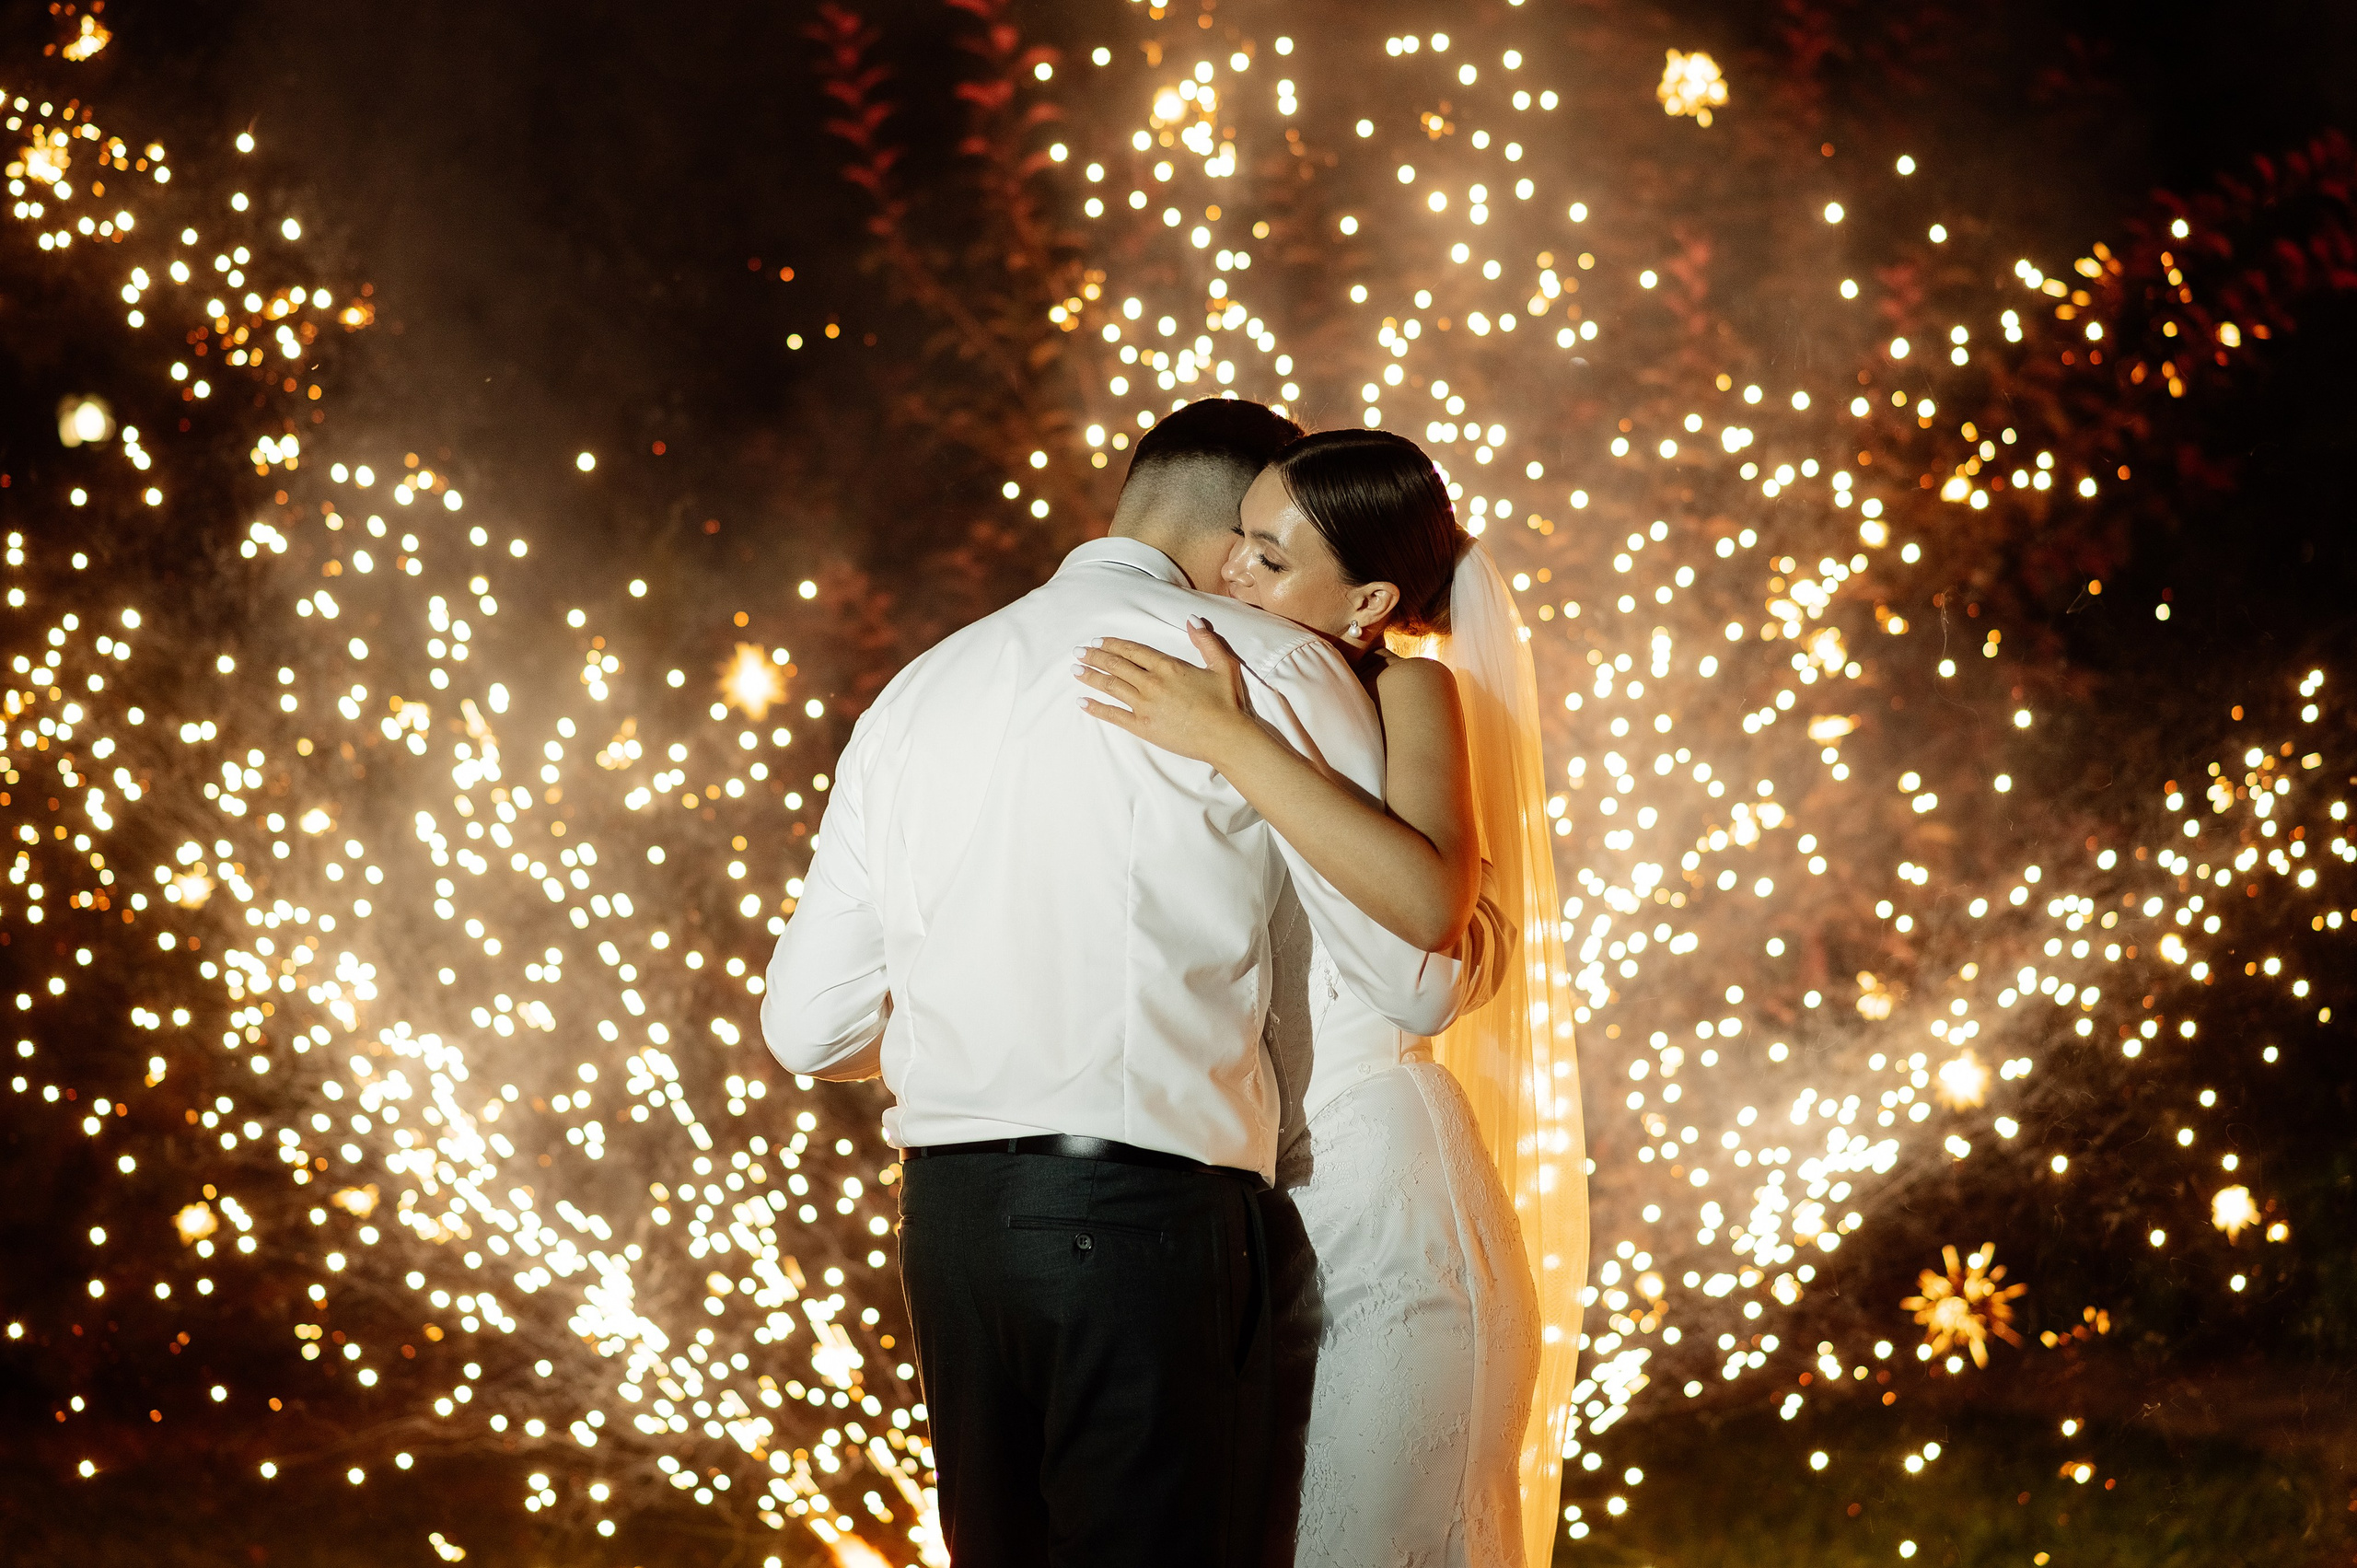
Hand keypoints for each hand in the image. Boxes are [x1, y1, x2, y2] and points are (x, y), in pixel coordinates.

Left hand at [1074, 620, 1258, 767]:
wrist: (1225, 737)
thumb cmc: (1226, 702)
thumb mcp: (1222, 665)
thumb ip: (1206, 641)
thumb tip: (1191, 619)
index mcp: (1168, 667)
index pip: (1133, 650)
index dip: (1113, 644)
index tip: (1098, 641)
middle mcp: (1152, 683)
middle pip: (1116, 666)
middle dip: (1095, 657)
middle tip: (1078, 652)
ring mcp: (1145, 706)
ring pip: (1111, 687)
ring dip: (1091, 677)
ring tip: (1075, 670)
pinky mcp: (1143, 727)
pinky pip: (1114, 715)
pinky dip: (1096, 708)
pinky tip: (1082, 702)